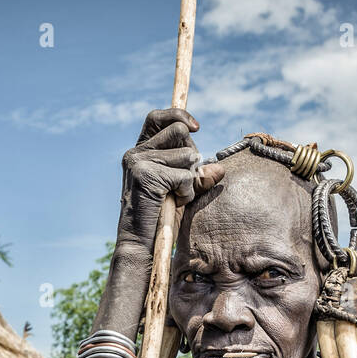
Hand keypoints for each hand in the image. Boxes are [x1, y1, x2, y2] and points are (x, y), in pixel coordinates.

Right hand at [116, 108, 223, 254]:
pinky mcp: (145, 175)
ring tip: (177, 196)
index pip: (157, 117)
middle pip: (178, 131)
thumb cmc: (162, 216)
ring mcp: (138, 162)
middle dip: (191, 155)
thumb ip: (198, 174)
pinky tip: (176, 202)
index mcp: (140, 151)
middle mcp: (135, 152)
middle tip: (184, 180)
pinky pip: (184, 175)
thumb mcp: (182, 189)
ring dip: (190, 178)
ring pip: (186, 154)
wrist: (141, 242)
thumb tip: (220, 169)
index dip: (178, 115)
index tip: (197, 127)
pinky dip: (187, 191)